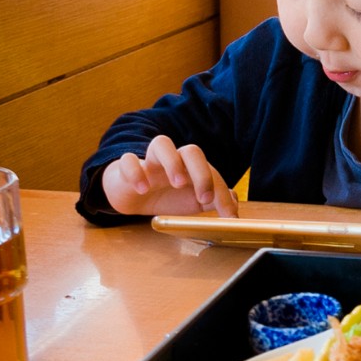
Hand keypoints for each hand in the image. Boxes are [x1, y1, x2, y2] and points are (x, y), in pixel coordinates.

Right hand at [101, 136, 239, 216]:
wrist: (131, 197)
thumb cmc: (165, 196)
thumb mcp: (192, 203)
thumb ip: (214, 201)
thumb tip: (234, 201)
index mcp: (191, 169)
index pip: (212, 172)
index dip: (222, 193)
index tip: (229, 216)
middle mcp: (173, 160)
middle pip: (191, 152)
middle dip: (202, 173)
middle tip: (204, 198)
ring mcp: (149, 162)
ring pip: (161, 143)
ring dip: (172, 162)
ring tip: (177, 183)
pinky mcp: (125, 168)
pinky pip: (127, 160)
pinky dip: (135, 172)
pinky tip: (142, 189)